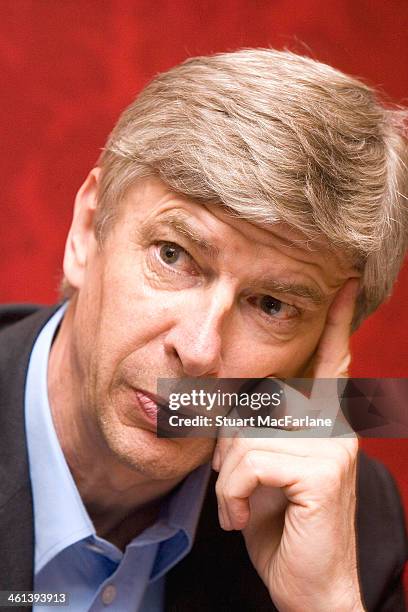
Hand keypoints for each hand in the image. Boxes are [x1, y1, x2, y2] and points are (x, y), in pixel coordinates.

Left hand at [212, 280, 364, 610]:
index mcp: (328, 423)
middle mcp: (336, 427)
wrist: (309, 587)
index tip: (348, 284)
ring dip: (230, 480)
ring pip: (246, 437)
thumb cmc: (282, 524)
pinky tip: (244, 519)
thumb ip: (262, 433)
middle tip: (235, 485)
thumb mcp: (267, 471)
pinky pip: (250, 463)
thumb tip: (233, 412)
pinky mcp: (323, 471)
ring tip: (242, 507)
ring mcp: (333, 446)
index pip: (332, 363)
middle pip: (257, 405)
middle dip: (230, 445)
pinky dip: (233, 496)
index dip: (339, 323)